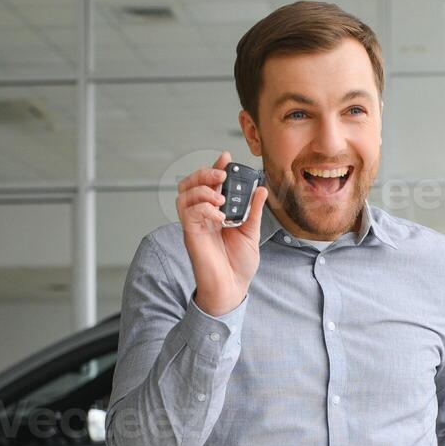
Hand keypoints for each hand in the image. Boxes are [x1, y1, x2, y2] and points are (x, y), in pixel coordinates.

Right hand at [176, 150, 269, 316]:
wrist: (232, 287)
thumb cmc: (239, 264)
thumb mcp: (251, 232)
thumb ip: (253, 210)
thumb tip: (261, 188)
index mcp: (216, 213)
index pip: (211, 184)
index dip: (216, 169)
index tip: (226, 158)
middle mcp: (202, 216)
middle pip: (191, 184)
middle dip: (204, 174)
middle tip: (221, 176)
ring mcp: (194, 225)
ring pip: (184, 194)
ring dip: (201, 189)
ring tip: (219, 197)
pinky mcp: (190, 235)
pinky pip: (187, 213)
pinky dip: (202, 208)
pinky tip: (218, 215)